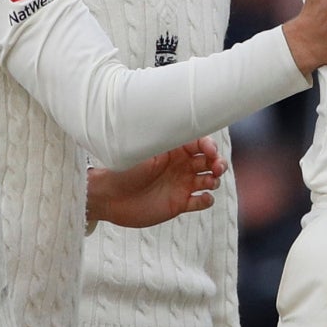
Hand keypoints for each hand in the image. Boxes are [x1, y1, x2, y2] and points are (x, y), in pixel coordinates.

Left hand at [88, 139, 225, 229]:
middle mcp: (180, 166)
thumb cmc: (122, 170)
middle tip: (216, 168)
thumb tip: (176, 122)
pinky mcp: (179, 203)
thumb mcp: (141, 150)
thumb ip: (160, 139)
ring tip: (209, 182)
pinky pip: (201, 202)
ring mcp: (181, 185)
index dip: (210, 146)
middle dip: (218, 163)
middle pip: (210, 161)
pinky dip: (207, 200)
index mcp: (173, 150)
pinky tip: (203, 198)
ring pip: (210, 180)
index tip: (210, 151)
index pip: (200, 144)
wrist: (109, 197)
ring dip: (215, 180)